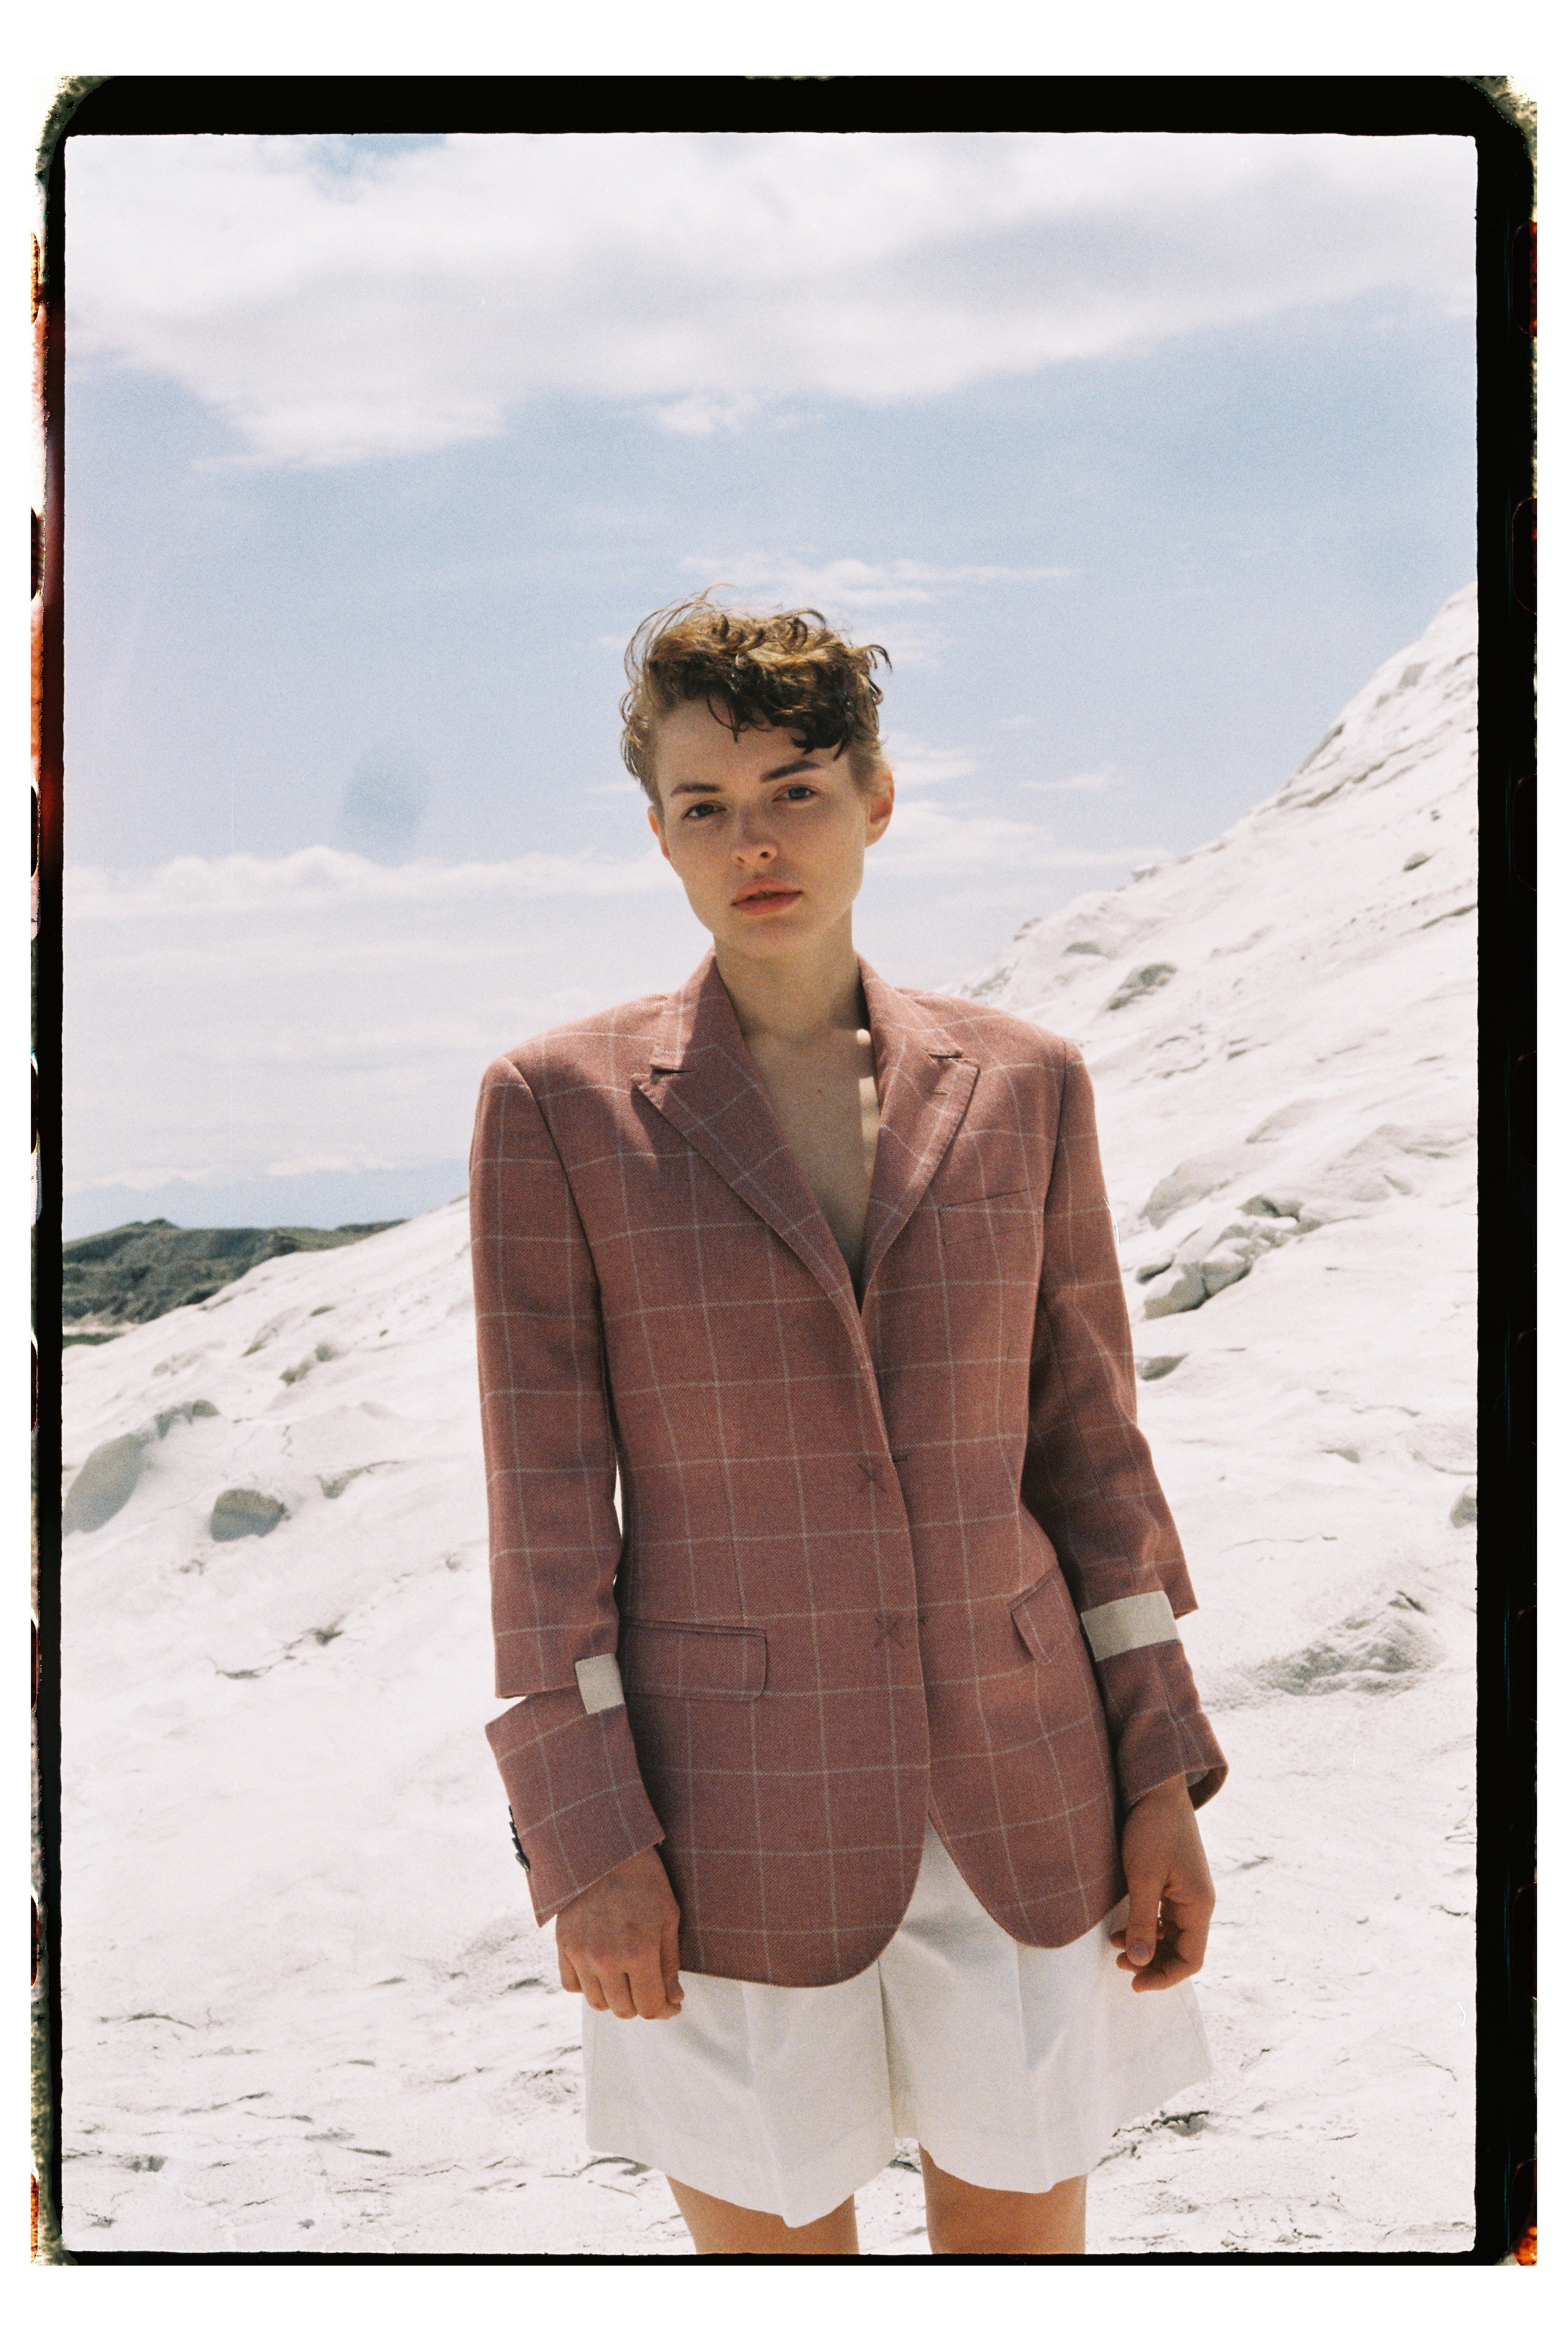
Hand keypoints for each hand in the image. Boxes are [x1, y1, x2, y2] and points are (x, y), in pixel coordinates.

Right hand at [555, 1846, 683, 2019]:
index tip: (671, 2003)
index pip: (650, 2006)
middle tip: (650, 1989)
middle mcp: (607, 1959)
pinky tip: (601, 1971)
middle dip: (641, 2005)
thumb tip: (674, 1999)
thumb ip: (670, 1963)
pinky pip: (571, 1986)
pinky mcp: (563, 1945)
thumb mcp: (668, 1917)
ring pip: (597, 2003)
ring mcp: (581, 1953)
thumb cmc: (644, 1881)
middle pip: (623, 2010)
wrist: (605, 1851)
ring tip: (626, 1980)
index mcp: (638, 1951)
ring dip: (614, 1999)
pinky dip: (587, 1986)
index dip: (664, 2010)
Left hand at [1110, 1776, 1214, 1991]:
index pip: (1192, 1960)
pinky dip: (1147, 1928)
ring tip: (1115, 1948)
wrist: (1156, 1788)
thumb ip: (1142, 1922)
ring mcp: (1188, 1891)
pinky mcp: (1175, 1881)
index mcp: (1198, 1905)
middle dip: (1153, 1964)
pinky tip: (1122, 1928)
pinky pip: (1166, 1917)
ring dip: (1148, 1947)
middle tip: (1120, 1966)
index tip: (1134, 1982)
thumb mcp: (1143, 1878)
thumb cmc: (1151, 1829)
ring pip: (1173, 1935)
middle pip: (1183, 1951)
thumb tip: (1140, 1963)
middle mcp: (1198, 1902)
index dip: (1164, 1977)